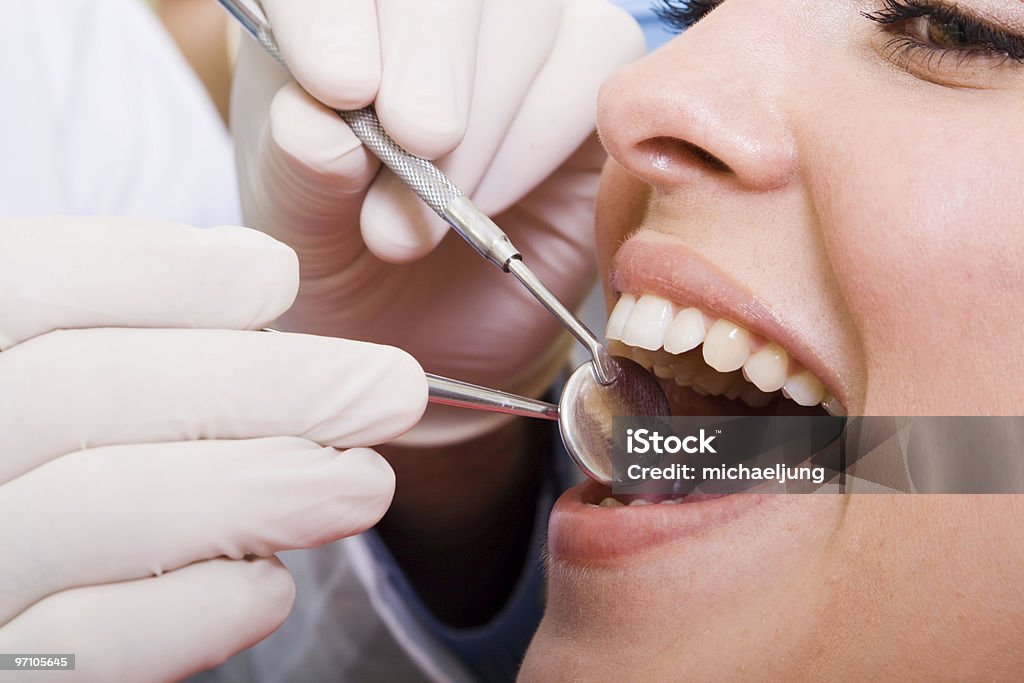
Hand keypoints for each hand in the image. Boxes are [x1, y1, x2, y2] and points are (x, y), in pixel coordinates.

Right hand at [0, 217, 425, 680]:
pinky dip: (195, 607)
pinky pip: (88, 646)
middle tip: (391, 388)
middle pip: (82, 391)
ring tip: (367, 482)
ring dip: (262, 489)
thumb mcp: (54, 373)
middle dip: (264, 385)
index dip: (158, 272)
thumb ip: (129, 332)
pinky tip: (268, 584)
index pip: (30, 282)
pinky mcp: (0, 674)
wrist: (14, 585)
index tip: (276, 275)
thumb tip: (263, 281)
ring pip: (96, 509)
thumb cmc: (48, 453)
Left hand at [232, 0, 644, 441]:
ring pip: (528, 10)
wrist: (426, 328)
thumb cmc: (347, 264)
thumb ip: (298, 173)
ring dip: (485, 120)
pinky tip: (490, 198)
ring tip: (430, 217)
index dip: (336, 10)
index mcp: (326, 21)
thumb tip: (320, 127)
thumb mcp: (298, 233)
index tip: (340, 86)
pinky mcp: (585, 76)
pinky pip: (595, 59)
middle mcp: (419, 14)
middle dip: (430, 57)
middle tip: (414, 145)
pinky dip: (540, 135)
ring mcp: (512, 35)